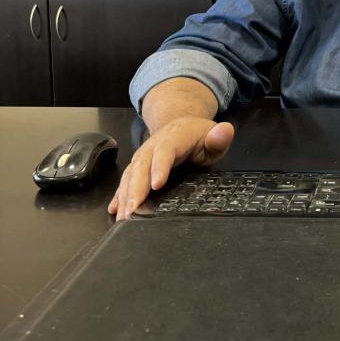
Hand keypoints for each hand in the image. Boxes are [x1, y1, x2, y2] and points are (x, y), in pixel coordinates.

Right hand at [108, 117, 234, 220]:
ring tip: (123, 217)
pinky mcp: (138, 166)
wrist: (180, 122)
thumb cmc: (198, 134)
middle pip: (141, 166)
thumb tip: (224, 131)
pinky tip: (114, 210)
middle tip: (133, 211)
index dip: (159, 167)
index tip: (156, 184)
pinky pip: (126, 180)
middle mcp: (153, 146)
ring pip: (130, 175)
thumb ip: (219, 137)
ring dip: (124, 195)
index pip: (165, 151)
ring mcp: (143, 156)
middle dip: (135, 189)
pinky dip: (119, 195)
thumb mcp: (213, 133)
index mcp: (173, 138)